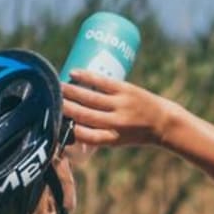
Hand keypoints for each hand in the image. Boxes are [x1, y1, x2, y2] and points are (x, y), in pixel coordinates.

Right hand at [61, 71, 179, 151]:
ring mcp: (121, 106)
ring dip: (70, 91)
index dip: (66, 128)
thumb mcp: (117, 139)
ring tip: (57, 86)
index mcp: (111, 139)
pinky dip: (86, 77)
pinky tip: (73, 73)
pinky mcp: (126, 90)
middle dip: (63, 106)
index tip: (52, 120)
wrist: (165, 123)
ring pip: (90, 98)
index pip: (83, 135)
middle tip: (48, 98)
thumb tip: (70, 122)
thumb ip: (97, 133)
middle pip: (82, 115)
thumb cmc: (137, 132)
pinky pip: (102, 83)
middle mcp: (115, 124)